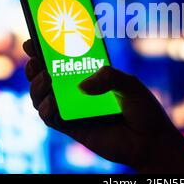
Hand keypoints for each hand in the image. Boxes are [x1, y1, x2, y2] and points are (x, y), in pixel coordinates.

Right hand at [23, 39, 183, 173]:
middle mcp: (78, 91)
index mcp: (90, 75)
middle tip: (36, 60)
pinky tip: (51, 103)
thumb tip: (81, 86)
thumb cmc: (143, 109)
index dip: (45, 50)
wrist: (151, 142)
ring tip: (46, 77)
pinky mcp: (73, 128)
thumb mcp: (130, 84)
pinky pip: (51, 118)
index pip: (63, 59)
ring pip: (43, 97)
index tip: (33, 41)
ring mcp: (74, 109)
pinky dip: (46, 109)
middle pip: (46, 76)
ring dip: (37, 86)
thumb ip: (109, 77)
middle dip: (35, 66)